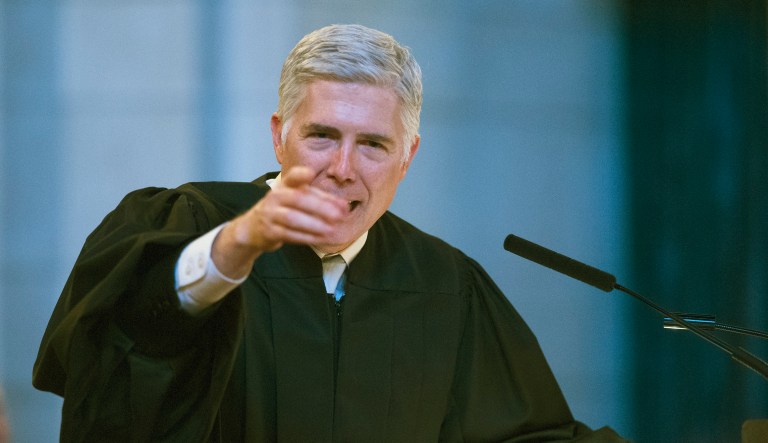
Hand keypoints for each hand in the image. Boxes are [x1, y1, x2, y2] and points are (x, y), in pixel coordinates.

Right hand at [211, 167, 347, 277]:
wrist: (253, 229)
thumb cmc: (282, 211)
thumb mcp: (296, 200)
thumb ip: (319, 200)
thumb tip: (344, 206)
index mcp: (284, 185)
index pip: (291, 176)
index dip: (299, 175)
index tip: (310, 174)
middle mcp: (275, 197)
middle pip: (298, 199)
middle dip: (320, 207)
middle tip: (339, 215)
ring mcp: (270, 214)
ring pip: (293, 218)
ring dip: (315, 225)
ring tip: (332, 230)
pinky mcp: (268, 231)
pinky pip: (289, 234)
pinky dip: (307, 237)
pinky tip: (321, 239)